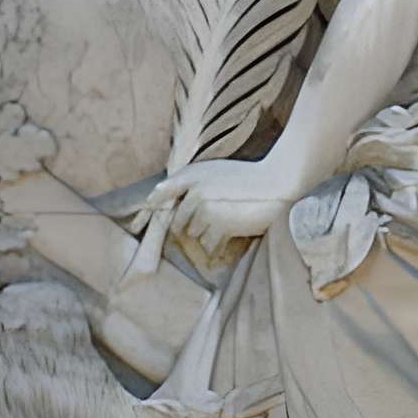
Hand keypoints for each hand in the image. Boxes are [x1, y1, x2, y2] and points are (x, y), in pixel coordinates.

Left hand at [134, 155, 303, 264]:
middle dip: (194, 226)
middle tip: (218, 219)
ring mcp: (206, 208)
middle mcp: (194, 190)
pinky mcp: (219, 224)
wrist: (277, 182)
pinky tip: (234, 233)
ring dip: (210, 234)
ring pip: (195, 234)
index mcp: (192, 173)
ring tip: (231, 220)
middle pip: (179, 222)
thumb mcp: (216, 172)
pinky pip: (210, 245)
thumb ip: (192, 183)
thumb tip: (161, 199)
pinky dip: (220, 245)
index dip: (152, 206)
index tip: (140, 222)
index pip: (163, 192)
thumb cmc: (248, 178)